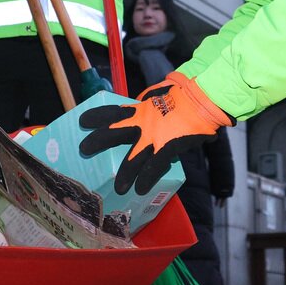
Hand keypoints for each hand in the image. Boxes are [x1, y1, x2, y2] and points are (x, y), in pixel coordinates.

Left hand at [79, 72, 233, 195]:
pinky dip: (147, 179)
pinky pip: (155, 166)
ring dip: (125, 174)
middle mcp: (142, 123)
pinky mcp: (168, 146)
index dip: (97, 116)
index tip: (83, 121)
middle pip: (114, 133)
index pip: (113, 111)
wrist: (202, 98)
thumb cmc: (182, 95)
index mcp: (140, 110)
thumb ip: (146, 107)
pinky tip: (140, 189)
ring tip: (119, 189)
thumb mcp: (157, 96)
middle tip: (83, 149)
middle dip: (98, 141)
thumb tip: (140, 111)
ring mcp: (154, 136)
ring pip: (134, 158)